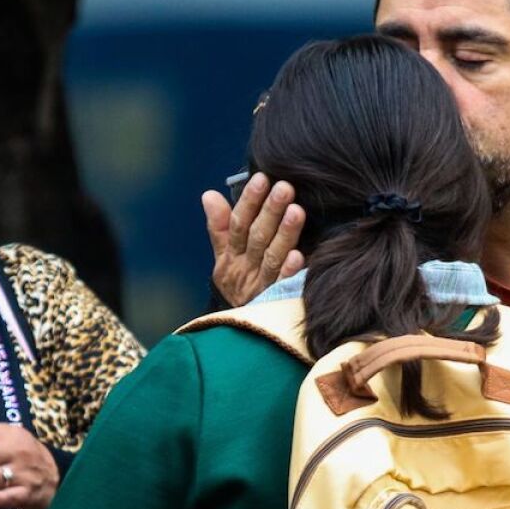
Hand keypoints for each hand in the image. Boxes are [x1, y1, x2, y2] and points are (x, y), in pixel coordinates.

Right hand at [203, 172, 305, 306]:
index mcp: (231, 255)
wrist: (239, 329)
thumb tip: (209, 195)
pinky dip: (289, 271)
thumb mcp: (223, 256)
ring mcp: (260, 286)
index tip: (261, 179)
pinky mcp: (275, 301)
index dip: (248, 202)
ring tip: (296, 211)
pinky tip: (300, 255)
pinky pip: (282, 285)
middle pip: (257, 237)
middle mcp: (244, 269)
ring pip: (271, 257)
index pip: (238, 224)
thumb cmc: (237, 283)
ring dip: (284, 234)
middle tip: (284, 187)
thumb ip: (219, 226)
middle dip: (270, 211)